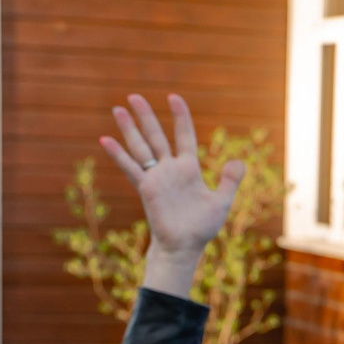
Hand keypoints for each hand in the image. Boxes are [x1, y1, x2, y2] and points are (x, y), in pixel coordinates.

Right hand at [100, 93, 243, 265]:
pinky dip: (118, 154)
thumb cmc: (202, 227)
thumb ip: (229, 181)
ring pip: (141, 147)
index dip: (180, 116)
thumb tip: (238, 161)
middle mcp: (169, 169)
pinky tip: (105, 139)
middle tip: (133, 96)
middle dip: (145, 116)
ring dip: (129, 128)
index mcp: (188, 168)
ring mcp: (156, 177)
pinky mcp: (146, 188)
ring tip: (117, 108)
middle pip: (156, 135)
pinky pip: (130, 168)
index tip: (173, 97)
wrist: (184, 247)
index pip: (184, 135)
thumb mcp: (221, 201)